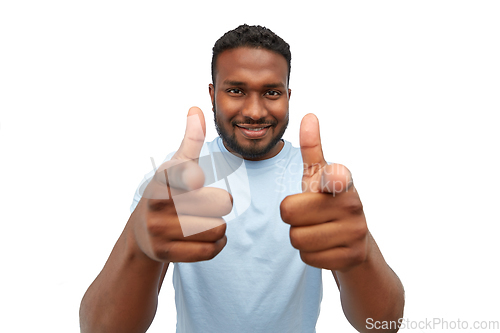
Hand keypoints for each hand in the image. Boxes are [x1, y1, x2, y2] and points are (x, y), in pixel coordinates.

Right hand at [132, 107, 232, 262]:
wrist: (142, 232)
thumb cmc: (169, 192)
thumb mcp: (176, 166)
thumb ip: (190, 140)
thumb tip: (196, 109)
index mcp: (162, 177)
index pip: (184, 175)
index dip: (192, 177)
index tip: (196, 181)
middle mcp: (157, 203)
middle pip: (221, 203)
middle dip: (221, 204)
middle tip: (207, 204)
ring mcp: (158, 230)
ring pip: (218, 229)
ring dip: (219, 226)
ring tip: (204, 220)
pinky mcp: (165, 253)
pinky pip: (210, 251)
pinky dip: (217, 245)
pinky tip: (207, 238)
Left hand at [280, 114, 368, 271]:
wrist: (356, 243)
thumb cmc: (329, 203)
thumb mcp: (319, 177)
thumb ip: (312, 149)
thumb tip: (309, 116)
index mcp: (342, 181)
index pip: (336, 177)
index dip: (332, 179)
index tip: (333, 178)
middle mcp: (352, 204)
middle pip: (288, 212)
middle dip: (290, 216)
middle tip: (308, 214)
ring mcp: (354, 232)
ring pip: (296, 238)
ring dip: (299, 236)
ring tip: (316, 230)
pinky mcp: (350, 257)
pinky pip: (306, 257)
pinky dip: (309, 254)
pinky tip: (324, 246)